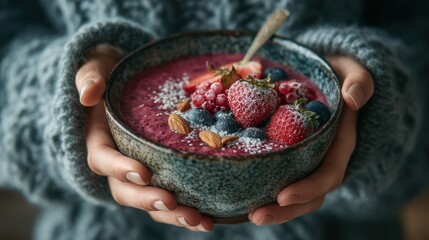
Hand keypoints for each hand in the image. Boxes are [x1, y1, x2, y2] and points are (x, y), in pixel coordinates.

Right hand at [75, 44, 212, 231]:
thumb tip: (88, 95)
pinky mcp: (160, 173)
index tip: (142, 172)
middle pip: (126, 190)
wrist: (128, 80)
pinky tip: (209, 218)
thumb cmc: (112, 72)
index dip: (119, 169)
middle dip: (148, 200)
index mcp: (99, 139)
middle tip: (172, 203)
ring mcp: (139, 170)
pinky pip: (169, 197)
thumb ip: (90, 77)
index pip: (102, 159)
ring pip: (150, 200)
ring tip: (199, 220)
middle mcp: (117, 162)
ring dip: (172, 214)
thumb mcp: (97, 65)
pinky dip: (186, 210)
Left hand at [248, 55, 373, 224]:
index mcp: (339, 144)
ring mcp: (305, 158)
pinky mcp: (288, 154)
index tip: (283, 195)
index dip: (308, 188)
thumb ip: (359, 81)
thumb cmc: (339, 72)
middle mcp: (322, 157)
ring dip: (273, 208)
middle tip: (256, 216)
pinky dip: (262, 187)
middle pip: (309, 194)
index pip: (328, 174)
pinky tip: (239, 192)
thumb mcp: (353, 70)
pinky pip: (277, 175)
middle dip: (285, 210)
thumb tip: (353, 98)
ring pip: (292, 192)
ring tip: (247, 214)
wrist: (324, 72)